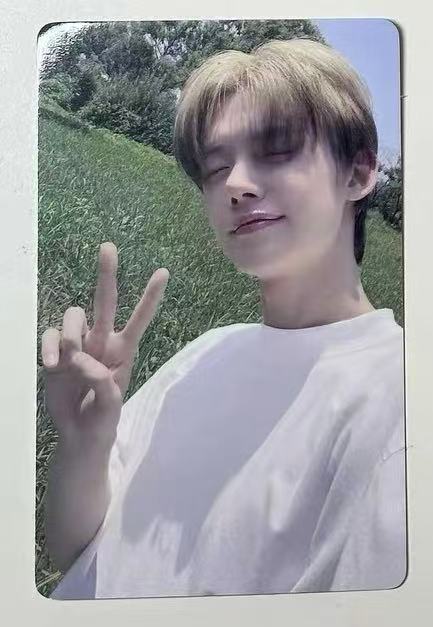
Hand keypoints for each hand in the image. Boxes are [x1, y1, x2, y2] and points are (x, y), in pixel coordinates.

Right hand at [41, 242, 168, 449]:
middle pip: (105, 302)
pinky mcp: (55, 352)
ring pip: (73, 315)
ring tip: (68, 358)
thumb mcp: (111, 407)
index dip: (150, 297)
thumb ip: (103, 385)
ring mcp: (77, 344)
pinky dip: (48, 346)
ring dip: (70, 331)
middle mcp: (101, 340)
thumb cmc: (103, 419)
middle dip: (107, 274)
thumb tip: (82, 362)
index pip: (139, 320)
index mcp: (123, 350)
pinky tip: (51, 365)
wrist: (79, 434)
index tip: (164, 272)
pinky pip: (49, 335)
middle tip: (108, 247)